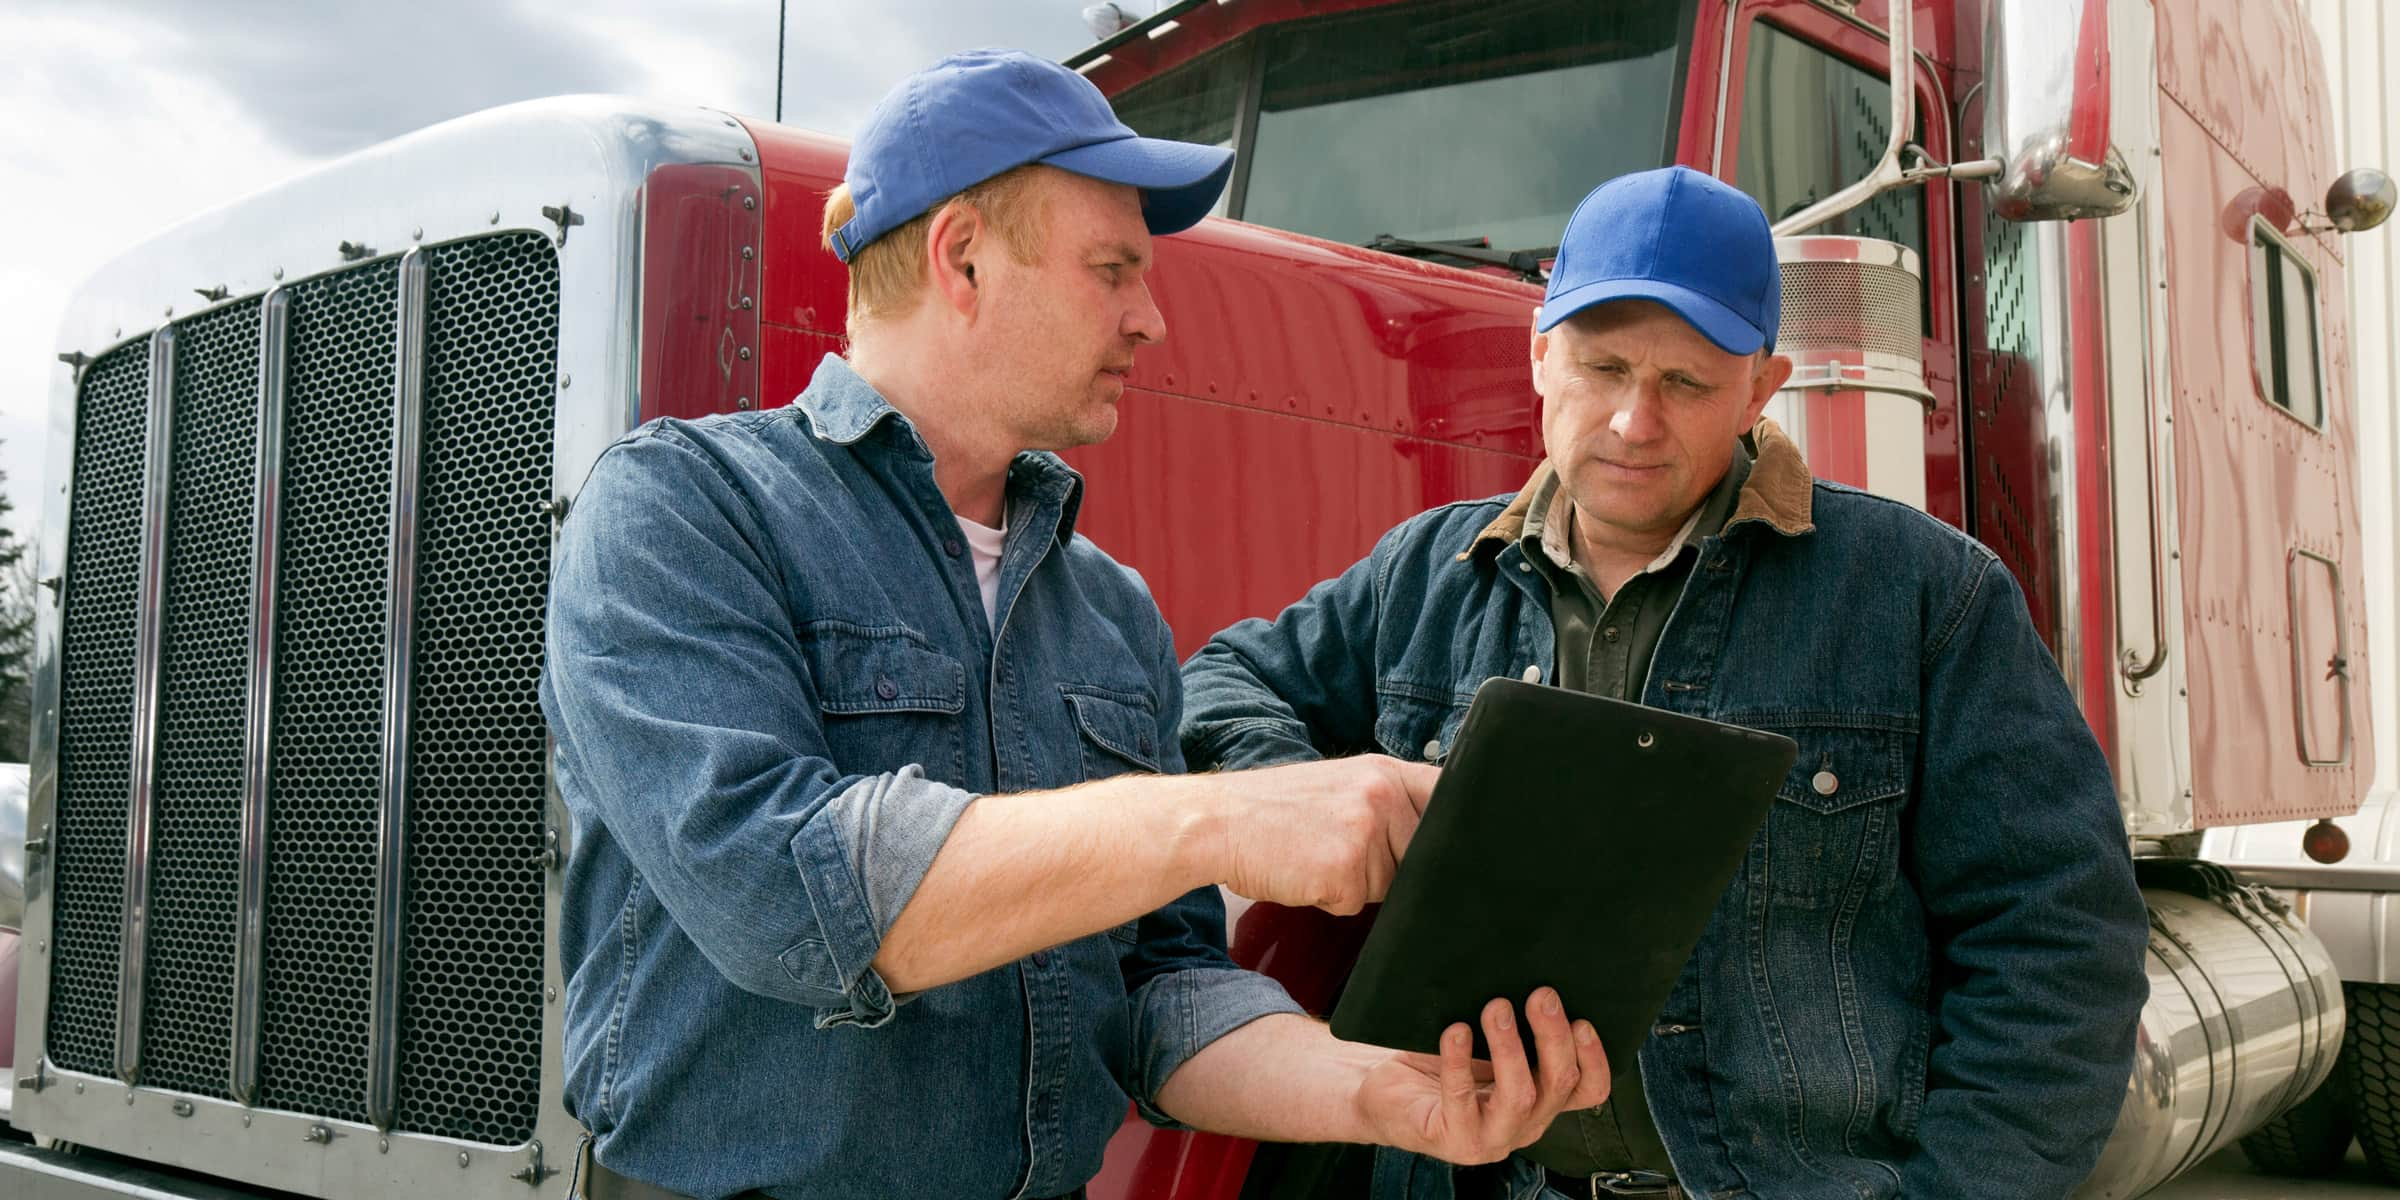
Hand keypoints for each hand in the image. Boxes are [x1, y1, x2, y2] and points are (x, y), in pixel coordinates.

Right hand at [1207, 755, 1438, 914]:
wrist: (1217, 822)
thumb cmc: (1273, 812)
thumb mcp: (1340, 786)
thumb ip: (1386, 804)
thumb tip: (1433, 845)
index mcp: (1383, 772)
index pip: (1449, 800)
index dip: (1453, 832)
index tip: (1443, 848)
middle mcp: (1380, 795)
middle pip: (1421, 857)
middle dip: (1389, 867)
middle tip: (1337, 848)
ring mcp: (1363, 830)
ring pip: (1388, 886)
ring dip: (1355, 886)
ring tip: (1315, 857)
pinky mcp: (1343, 868)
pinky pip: (1354, 904)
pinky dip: (1329, 899)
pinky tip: (1303, 873)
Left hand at [1352, 987, 1609, 1164]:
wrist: (1384, 1092)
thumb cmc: (1439, 1060)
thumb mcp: (1483, 1041)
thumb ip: (1513, 1022)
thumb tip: (1527, 968)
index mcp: (1540, 1099)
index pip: (1588, 1090)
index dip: (1595, 1059)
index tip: (1583, 1019)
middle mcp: (1524, 1123)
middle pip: (1559, 1085)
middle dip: (1553, 1037)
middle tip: (1541, 995)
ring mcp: (1491, 1137)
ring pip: (1520, 1097)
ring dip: (1511, 1049)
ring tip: (1496, 1008)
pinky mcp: (1453, 1140)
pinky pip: (1461, 1101)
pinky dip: (1460, 1062)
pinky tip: (1454, 1032)